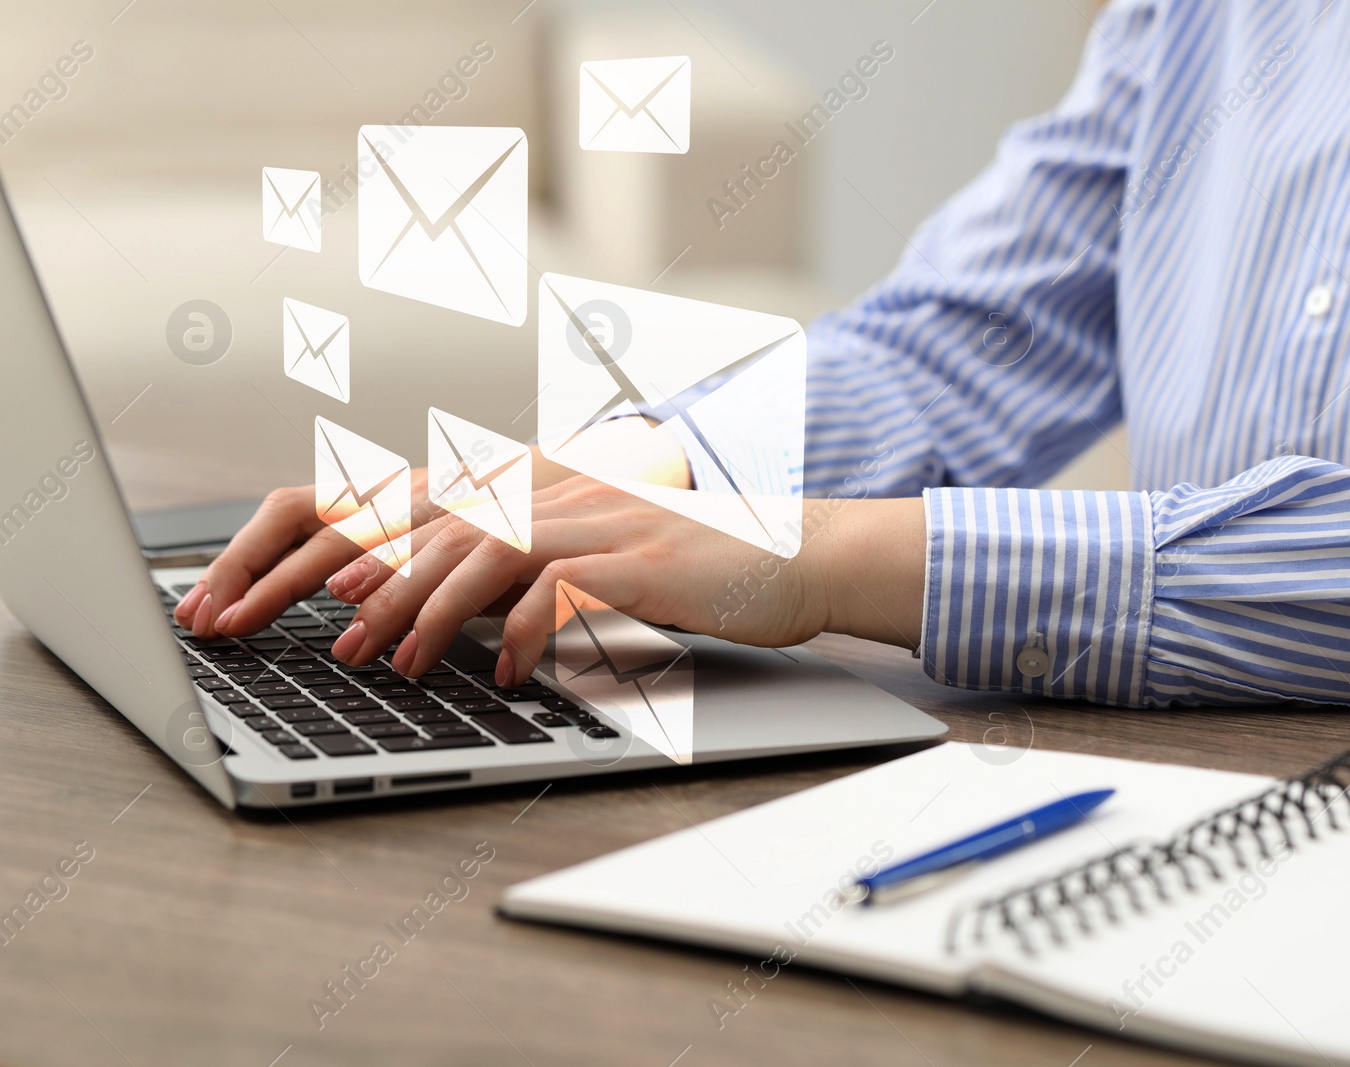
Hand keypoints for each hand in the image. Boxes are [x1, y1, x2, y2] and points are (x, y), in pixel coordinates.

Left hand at [172, 415, 690, 640]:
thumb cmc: (685, 571)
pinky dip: (530, 630)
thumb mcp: (587, 566)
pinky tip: (510, 672)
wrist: (791, 555)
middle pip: (428, 523)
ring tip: (389, 662)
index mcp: (530, 495)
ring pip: (487, 548)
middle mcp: (554, 497)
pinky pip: (568, 587)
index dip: (330, 543)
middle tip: (297, 633)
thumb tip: (446, 618)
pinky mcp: (642, 561)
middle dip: (347, 578)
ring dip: (428, 608)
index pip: (409, 504)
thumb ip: (516, 577)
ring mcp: (598, 524)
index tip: (272, 595)